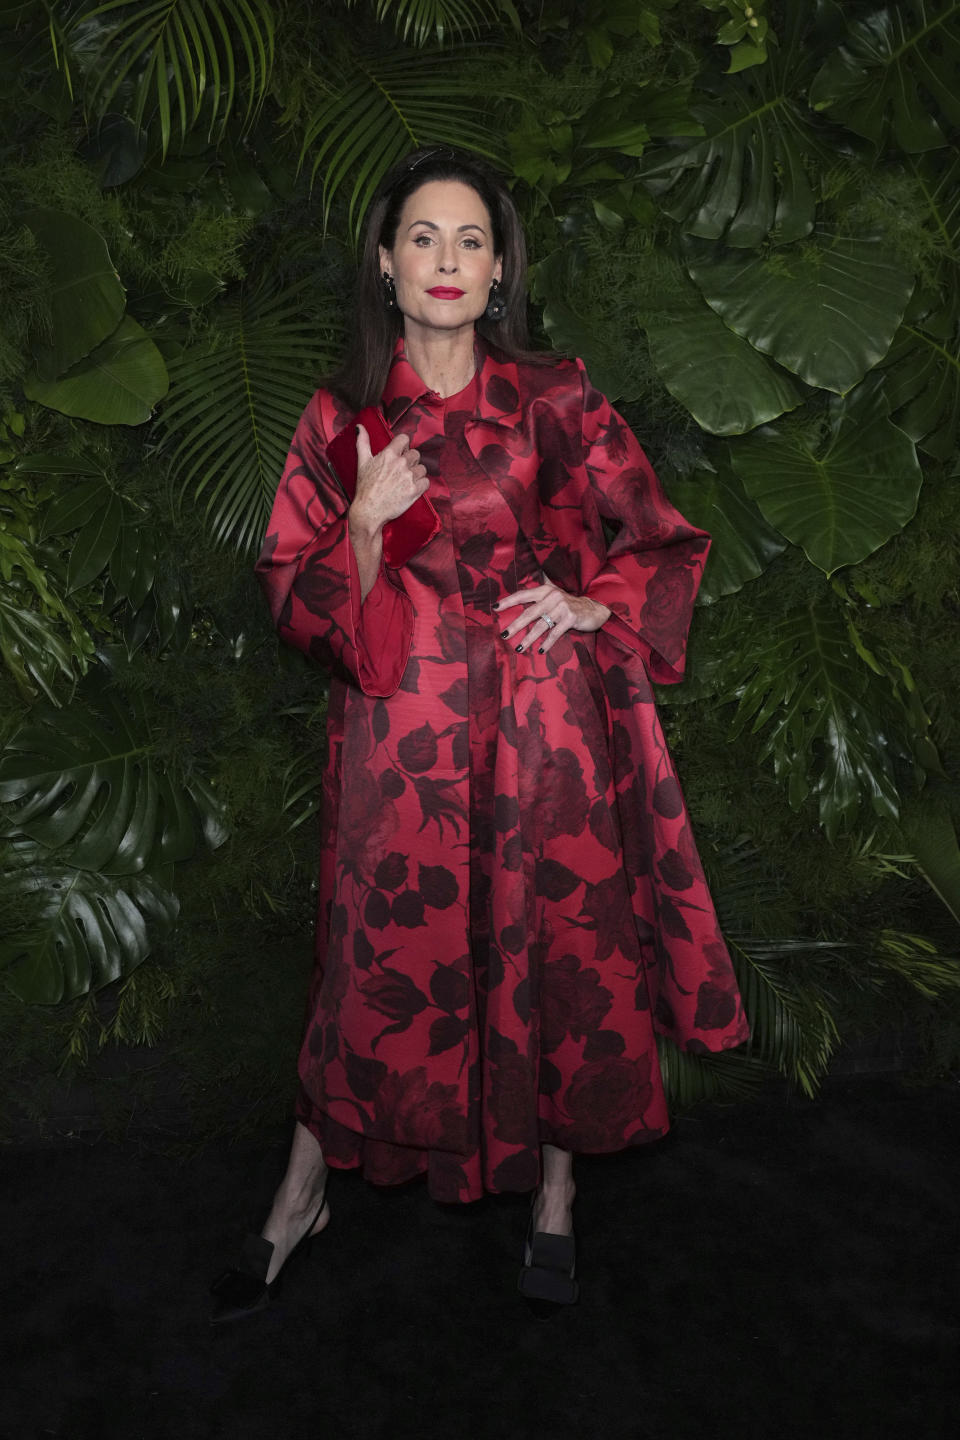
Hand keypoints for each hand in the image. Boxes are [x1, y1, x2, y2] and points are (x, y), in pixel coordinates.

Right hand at [349, 425, 428, 533]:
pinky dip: (421, 485)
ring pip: (422, 468)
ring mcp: (408, 477)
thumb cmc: (365, 488)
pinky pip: (426, 482)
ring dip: (416, 474)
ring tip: (406, 481)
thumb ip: (363, 442)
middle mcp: (400, 463)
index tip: (401, 452)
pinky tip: (412, 488)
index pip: (405, 439)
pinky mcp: (414, 490)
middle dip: (410, 461)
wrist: (369, 511)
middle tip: (402, 471)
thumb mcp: (362, 462)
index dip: (404, 446)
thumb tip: (360, 427)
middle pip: (415, 454)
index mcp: (388, 454)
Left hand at [494, 581, 610, 653]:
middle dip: (515, 625)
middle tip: (504, 635)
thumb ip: (540, 592)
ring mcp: (562, 607)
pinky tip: (540, 651)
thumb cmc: (569, 605)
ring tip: (519, 648)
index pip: (523, 595)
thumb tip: (523, 589)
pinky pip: (555, 633)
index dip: (509, 601)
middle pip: (529, 612)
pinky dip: (547, 643)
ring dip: (529, 638)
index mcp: (545, 590)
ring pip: (541, 625)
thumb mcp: (555, 595)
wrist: (594, 609)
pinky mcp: (571, 618)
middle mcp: (552, 596)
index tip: (495, 608)